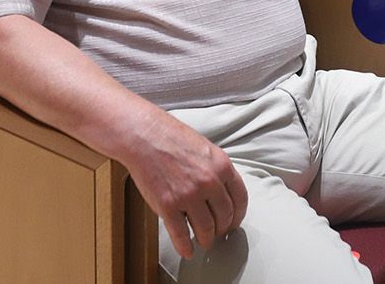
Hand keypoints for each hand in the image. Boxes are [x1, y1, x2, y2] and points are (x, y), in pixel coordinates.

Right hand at [122, 111, 247, 259]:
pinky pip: (181, 234)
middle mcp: (209, 182)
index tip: (233, 222)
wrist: (143, 135)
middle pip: (225, 217)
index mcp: (222, 166)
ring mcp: (189, 195)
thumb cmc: (171, 137)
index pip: (240, 199)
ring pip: (206, 229)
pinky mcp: (168, 205)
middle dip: (222, 229)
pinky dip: (185, 246)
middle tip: (217, 233)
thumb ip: (217, 170)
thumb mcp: (205, 148)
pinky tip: (187, 250)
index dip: (238, 215)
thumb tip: (224, 193)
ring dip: (206, 239)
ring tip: (203, 241)